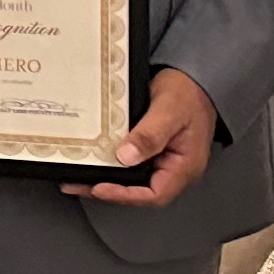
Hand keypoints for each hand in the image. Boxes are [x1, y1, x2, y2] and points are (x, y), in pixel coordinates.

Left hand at [71, 67, 220, 207]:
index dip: (125, 195)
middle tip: (79, 184)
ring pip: (134, 180)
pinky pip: (132, 165)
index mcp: (185, 166)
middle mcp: (174, 169)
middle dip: (109, 191)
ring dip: (107, 180)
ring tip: (79, 178)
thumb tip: (127, 157)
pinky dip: (113, 165)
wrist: (194, 78)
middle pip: (140, 192)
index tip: (100, 188)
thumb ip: (150, 134)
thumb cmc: (189, 92)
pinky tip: (96, 161)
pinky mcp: (153, 152)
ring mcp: (163, 161)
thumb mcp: (169, 110)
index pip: (155, 195)